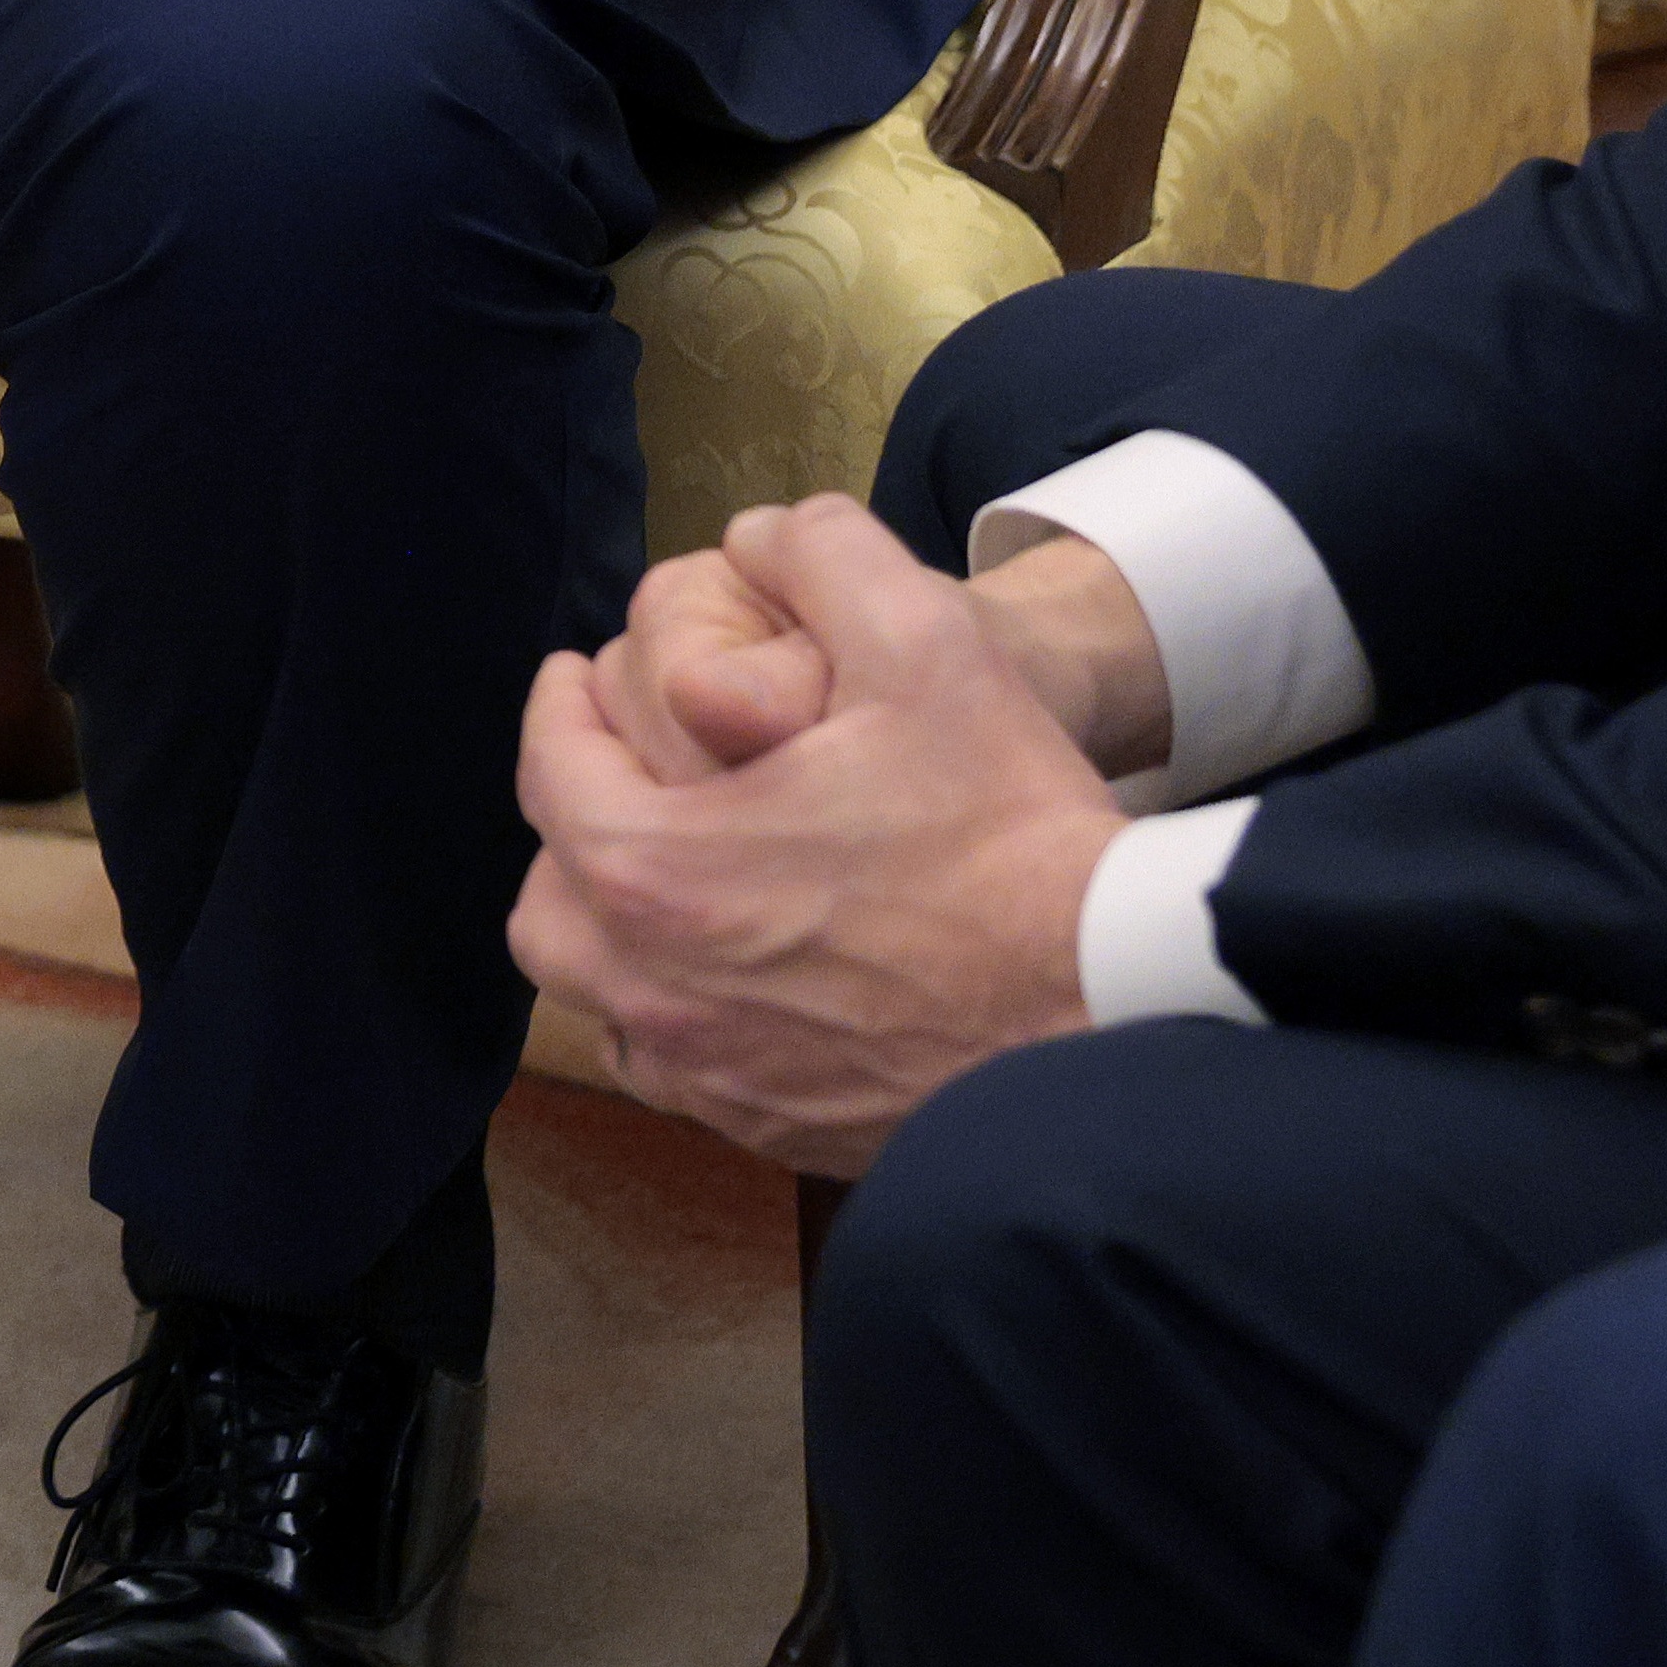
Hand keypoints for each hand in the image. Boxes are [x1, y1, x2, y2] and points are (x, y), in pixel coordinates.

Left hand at [514, 493, 1132, 1175]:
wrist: (1118, 1006)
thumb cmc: (1013, 834)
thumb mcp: (926, 643)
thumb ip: (823, 555)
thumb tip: (761, 534)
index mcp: (649, 863)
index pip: (549, 762)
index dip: (564, 704)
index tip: (582, 680)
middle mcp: (648, 984)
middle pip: (549, 891)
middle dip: (572, 822)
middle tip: (622, 775)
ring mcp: (707, 1073)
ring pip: (598, 990)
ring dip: (613, 927)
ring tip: (671, 875)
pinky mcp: (771, 1132)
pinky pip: (676, 1070)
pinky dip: (678, 1015)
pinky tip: (738, 974)